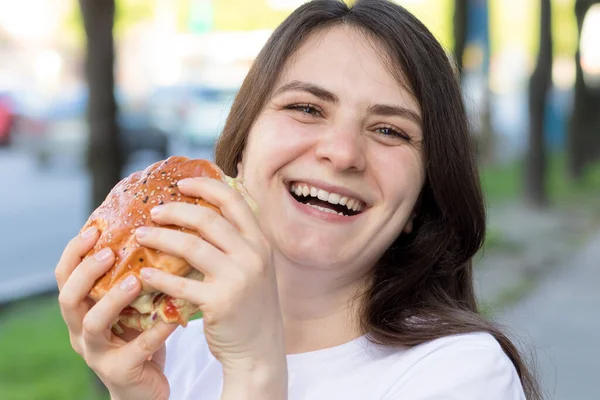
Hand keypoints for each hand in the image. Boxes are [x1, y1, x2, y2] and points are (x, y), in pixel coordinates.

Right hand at [55, 227, 176, 399]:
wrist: (144, 387)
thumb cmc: (138, 336)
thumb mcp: (129, 306)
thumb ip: (131, 277)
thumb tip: (154, 233)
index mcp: (81, 309)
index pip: (65, 276)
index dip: (74, 252)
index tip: (94, 229)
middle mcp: (81, 330)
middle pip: (68, 298)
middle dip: (86, 273)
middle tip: (108, 253)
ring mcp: (97, 353)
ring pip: (94, 323)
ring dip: (113, 299)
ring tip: (135, 281)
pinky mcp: (119, 371)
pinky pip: (137, 348)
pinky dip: (156, 330)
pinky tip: (173, 315)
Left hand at [135, 177, 286, 386]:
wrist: (260, 349)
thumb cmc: (250, 305)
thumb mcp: (255, 267)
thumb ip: (237, 241)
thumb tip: (203, 212)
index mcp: (260, 241)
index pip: (234, 199)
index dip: (206, 186)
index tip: (181, 183)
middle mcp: (253, 255)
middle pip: (207, 219)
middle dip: (175, 210)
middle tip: (153, 212)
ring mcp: (238, 278)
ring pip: (190, 246)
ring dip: (160, 238)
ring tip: (140, 236)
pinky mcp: (220, 302)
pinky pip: (180, 283)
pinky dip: (158, 276)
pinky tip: (143, 274)